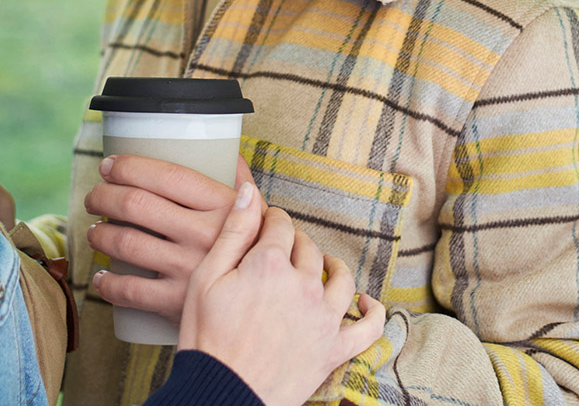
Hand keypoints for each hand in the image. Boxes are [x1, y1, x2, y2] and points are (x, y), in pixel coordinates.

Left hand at [85, 154, 256, 321]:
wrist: (262, 306)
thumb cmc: (256, 253)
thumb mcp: (258, 213)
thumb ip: (243, 183)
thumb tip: (230, 151)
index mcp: (222, 204)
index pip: (167, 175)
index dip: (130, 166)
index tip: (110, 165)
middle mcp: (204, 233)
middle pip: (137, 205)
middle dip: (104, 196)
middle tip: (95, 196)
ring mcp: (188, 268)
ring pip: (126, 243)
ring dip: (100, 234)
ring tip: (96, 231)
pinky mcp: (175, 303)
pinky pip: (129, 291)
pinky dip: (107, 283)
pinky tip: (101, 277)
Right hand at [178, 182, 385, 405]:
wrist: (222, 396)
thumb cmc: (208, 340)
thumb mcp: (206, 278)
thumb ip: (233, 232)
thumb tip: (251, 192)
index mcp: (270, 264)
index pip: (280, 224)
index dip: (271, 220)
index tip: (264, 226)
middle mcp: (304, 285)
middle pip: (308, 247)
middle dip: (294, 243)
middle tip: (279, 251)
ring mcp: (323, 318)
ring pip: (340, 278)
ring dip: (330, 266)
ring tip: (320, 266)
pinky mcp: (334, 349)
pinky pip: (368, 328)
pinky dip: (372, 312)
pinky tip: (365, 302)